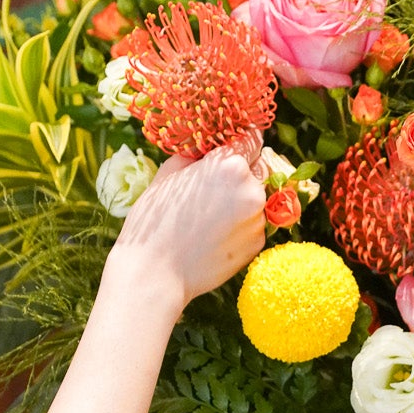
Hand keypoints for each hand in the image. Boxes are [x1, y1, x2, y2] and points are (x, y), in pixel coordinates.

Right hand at [110, 149, 265, 310]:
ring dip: (240, 201)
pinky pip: (254, 224)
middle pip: (257, 168)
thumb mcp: (168, 173)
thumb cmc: (155, 221)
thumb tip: (208, 146)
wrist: (155, 274)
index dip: (239, 144)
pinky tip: (213, 235)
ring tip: (208, 217)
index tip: (230, 150)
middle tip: (211, 190)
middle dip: (241, 174)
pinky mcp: (259, 243)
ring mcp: (258, 218)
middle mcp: (252, 189)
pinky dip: (240, 226)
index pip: (250, 139)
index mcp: (229, 165)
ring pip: (256, 198)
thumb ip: (196, 154)